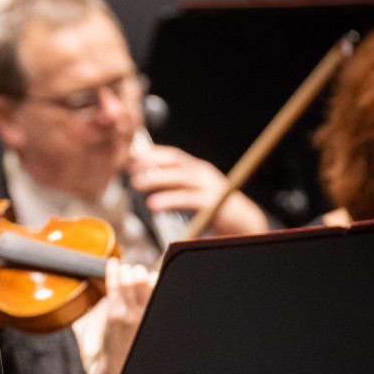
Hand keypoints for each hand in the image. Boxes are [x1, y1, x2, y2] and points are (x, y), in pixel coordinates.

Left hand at [100, 258, 155, 370]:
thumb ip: (156, 309)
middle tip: (138, 272)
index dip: (155, 279)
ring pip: (127, 282)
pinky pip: (113, 289)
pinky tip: (113, 263)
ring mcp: (127, 314)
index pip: (158, 286)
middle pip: (143, 281)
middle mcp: (144, 314)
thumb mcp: (154, 332)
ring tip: (127, 269)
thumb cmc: (139, 350)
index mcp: (157, 316)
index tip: (153, 277)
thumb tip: (157, 281)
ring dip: (127, 271)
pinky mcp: (113, 316)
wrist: (121, 369)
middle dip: (140, 273)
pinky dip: (112, 273)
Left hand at [128, 145, 267, 235]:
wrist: (243, 221)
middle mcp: (204, 173)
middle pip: (176, 162)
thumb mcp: (193, 191)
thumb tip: (145, 178)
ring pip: (181, 178)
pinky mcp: (213, 203)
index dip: (152, 153)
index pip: (173, 155)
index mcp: (197, 169)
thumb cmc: (214, 206)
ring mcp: (210, 186)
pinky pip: (188, 199)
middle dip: (152, 162)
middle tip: (129, 168)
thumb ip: (174, 184)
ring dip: (157, 178)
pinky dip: (170, 200)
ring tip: (136, 183)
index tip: (131, 155)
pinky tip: (153, 205)